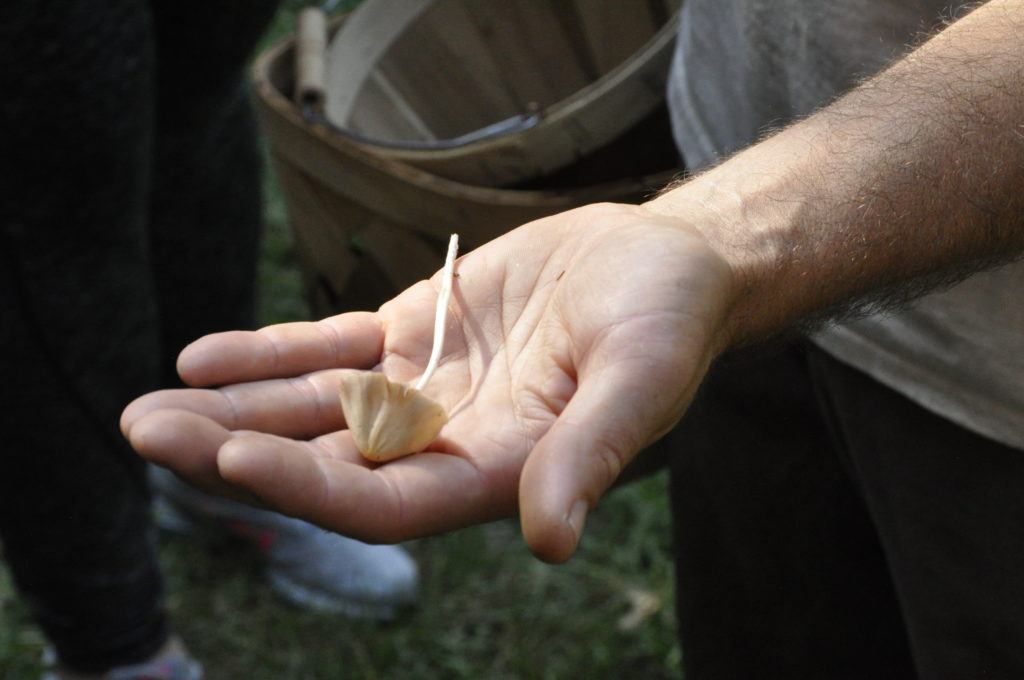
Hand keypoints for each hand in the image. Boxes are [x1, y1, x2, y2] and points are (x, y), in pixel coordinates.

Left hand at [121, 202, 735, 561]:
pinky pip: (329, 350)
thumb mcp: (641, 380)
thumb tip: (552, 540)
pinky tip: (203, 356)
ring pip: (314, 408)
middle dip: (237, 452)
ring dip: (233, 407)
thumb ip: (591, 454)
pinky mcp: (412, 336)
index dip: (311, 486)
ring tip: (148, 407)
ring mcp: (423, 390)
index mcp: (500, 473)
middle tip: (148, 435)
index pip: (388, 501)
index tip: (234, 455)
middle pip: (328, 462)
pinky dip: (270, 353)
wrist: (663, 262)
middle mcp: (448, 443)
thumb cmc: (668, 320)